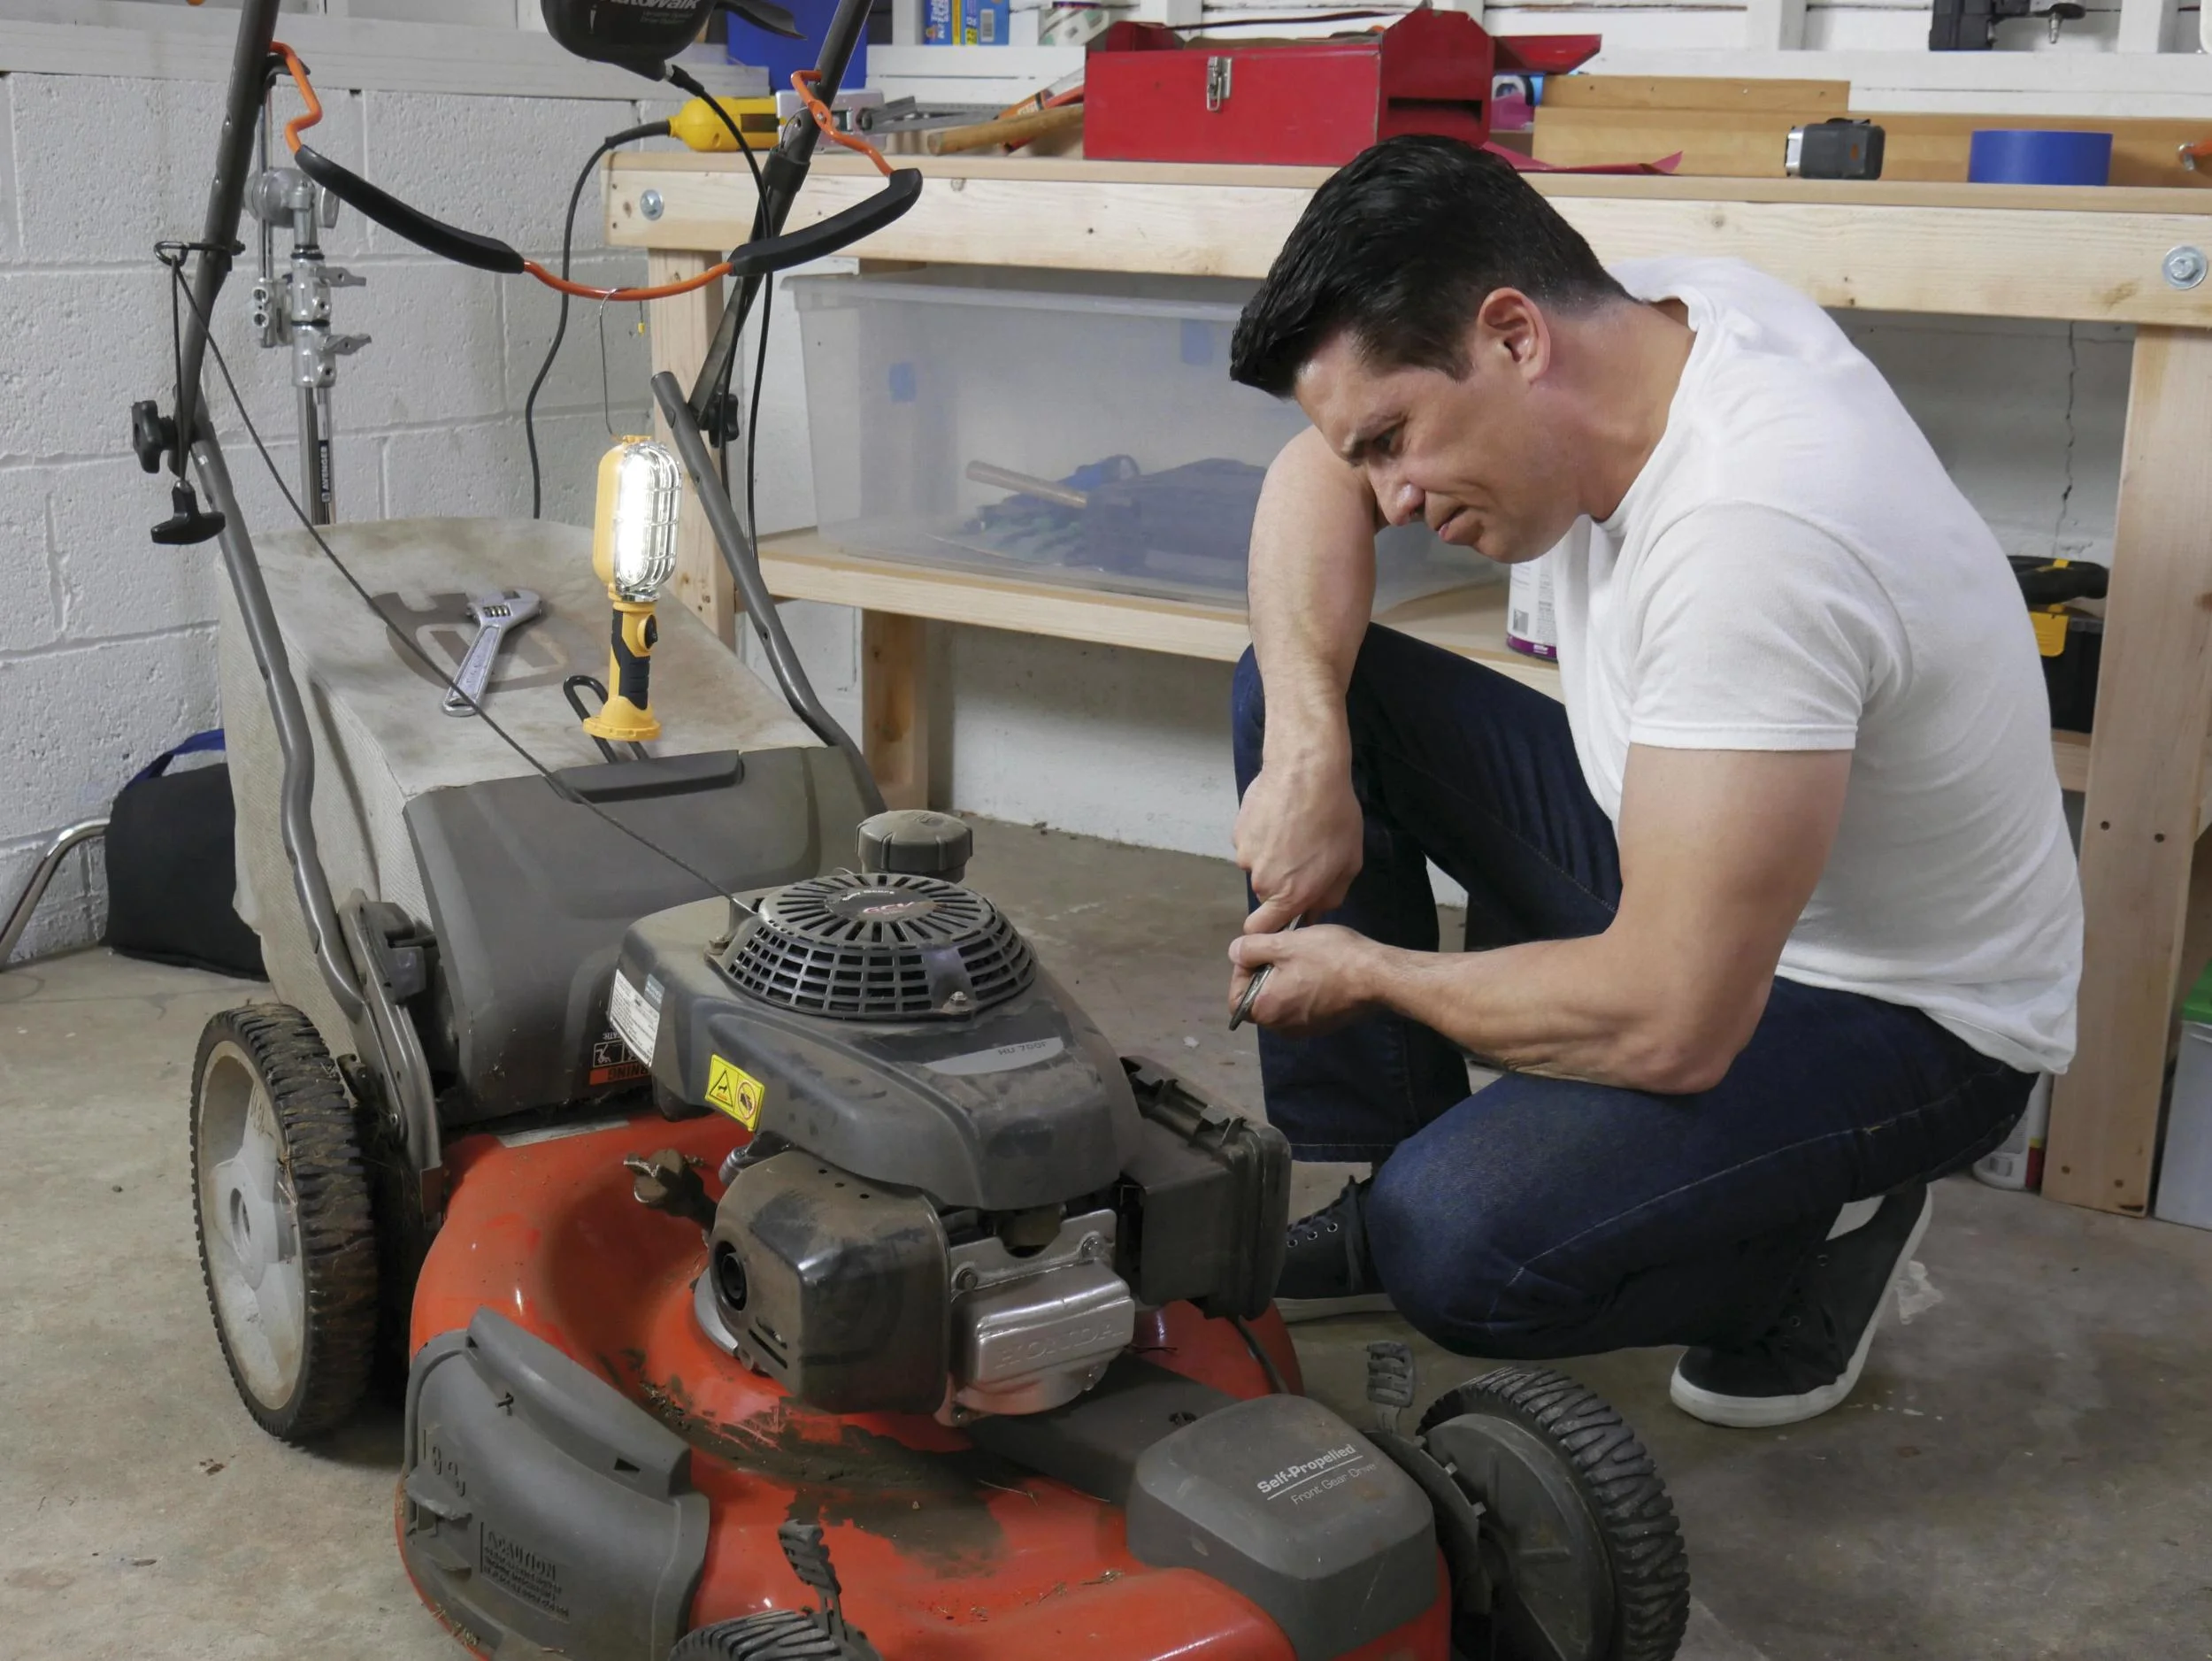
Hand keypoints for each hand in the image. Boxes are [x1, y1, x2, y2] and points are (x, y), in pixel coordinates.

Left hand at [1226, 924, 1380, 1035]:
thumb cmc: (1329, 958)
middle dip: (1265, 975)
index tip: (1260, 951)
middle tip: (1283, 951)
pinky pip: (1302, 1007)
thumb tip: (1234, 953)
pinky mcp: (1324, 1025)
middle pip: (1258, 1000)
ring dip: (1285, 981)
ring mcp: (1304, 1029)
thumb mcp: (1284, 943)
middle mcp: (1281, 1028)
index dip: (1242, 972)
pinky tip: (1320, 971)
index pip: (1235, 997)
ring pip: (1281, 1003)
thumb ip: (1250, 949)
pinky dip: (1304, 991)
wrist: (1377, 977)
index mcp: (1266, 1010)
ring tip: (1303, 958)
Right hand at [1233, 756, 1363, 935]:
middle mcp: (1263, 881)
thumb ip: (1330, 896)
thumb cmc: (1334, 817)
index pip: (1261, 931)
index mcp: (1291, 895)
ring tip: (1293, 830)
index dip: (1267, 929)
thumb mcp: (1349, 861)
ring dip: (1272, 857)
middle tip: (1303, 855)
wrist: (1305, 771)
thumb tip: (1316, 912)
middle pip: (1266, 895)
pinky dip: (1262, 836)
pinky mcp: (1238, 832)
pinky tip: (1279, 816)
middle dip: (1281, 883)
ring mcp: (1246, 856)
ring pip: (1257, 867)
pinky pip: (1250, 843)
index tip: (1278, 920)